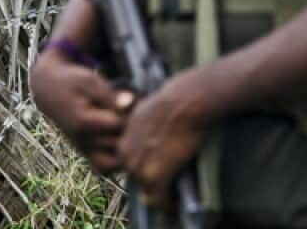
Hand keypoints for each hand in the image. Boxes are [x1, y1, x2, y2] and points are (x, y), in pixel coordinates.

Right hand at [31, 51, 133, 172]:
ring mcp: (84, 150)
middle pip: (119, 146)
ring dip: (127, 151)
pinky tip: (125, 141)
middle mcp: (82, 141)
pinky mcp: (86, 154)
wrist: (49, 93)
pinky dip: (118, 160)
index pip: (118, 125)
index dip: (132, 115)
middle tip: (140, 120)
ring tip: (133, 132)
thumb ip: (110, 95)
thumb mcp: (90, 81)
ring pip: (113, 164)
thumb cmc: (73, 83)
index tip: (138, 106)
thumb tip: (131, 102)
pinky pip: (105, 168)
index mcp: (83, 122)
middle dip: (133, 134)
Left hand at [118, 72, 210, 205]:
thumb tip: (147, 142)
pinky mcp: (154, 176)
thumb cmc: (170, 102)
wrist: (184, 101)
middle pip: (138, 179)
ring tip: (173, 196)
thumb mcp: (142, 113)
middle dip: (152, 182)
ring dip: (161, 195)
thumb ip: (138, 130)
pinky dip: (169, 204)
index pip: (131, 165)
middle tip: (168, 184)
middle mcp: (126, 156)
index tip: (159, 173)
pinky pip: (160, 200)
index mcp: (122, 142)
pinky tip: (176, 203)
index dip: (146, 169)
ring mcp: (138, 167)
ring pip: (149, 191)